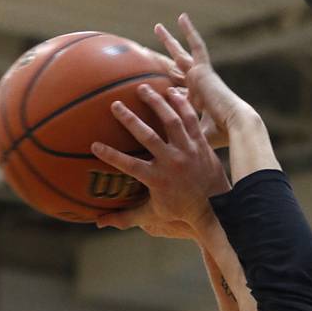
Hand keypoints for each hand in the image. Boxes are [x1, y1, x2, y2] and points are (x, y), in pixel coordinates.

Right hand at [91, 84, 230, 231]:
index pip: (129, 165)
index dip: (111, 155)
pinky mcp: (201, 144)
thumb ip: (126, 216)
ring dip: (156, 102)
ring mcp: (187, 151)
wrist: (217, 208)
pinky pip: (191, 119)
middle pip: (148, 136)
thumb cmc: (182, 211)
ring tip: (143, 87)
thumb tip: (99, 223)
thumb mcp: (153, 215)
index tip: (94, 145)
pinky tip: (172, 91)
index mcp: (157, 179)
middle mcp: (172, 162)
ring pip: (171, 121)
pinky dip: (182, 104)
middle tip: (115, 104)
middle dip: (130, 120)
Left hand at [154, 13, 257, 148]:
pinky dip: (190, 32)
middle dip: (169, 64)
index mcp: (200, 105)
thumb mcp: (196, 139)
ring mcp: (201, 78)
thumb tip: (168, 155)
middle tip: (157, 56)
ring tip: (159, 28)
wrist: (237, 125)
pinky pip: (196, 46)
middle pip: (180, 73)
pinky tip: (181, 18)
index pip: (181, 96)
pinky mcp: (204, 70)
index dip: (171, 94)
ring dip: (171, 42)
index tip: (157, 93)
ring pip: (183, 55)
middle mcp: (199, 88)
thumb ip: (183, 140)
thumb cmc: (221, 138)